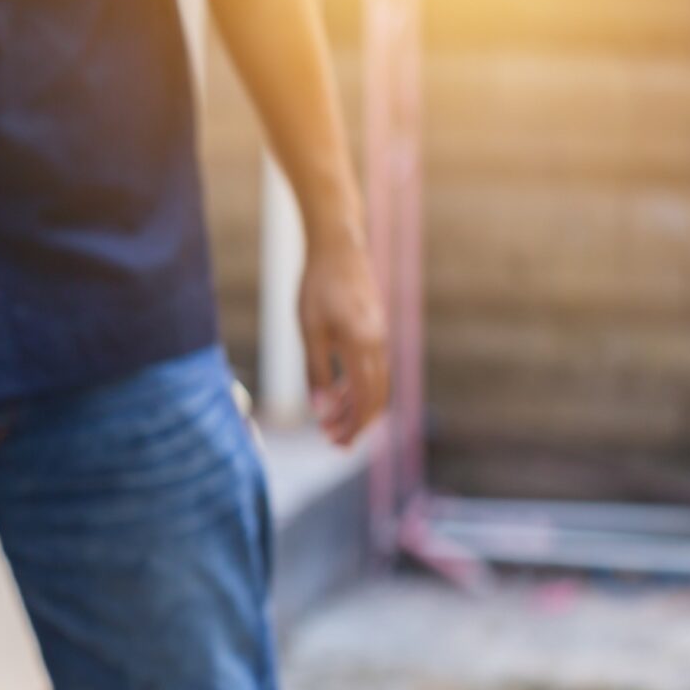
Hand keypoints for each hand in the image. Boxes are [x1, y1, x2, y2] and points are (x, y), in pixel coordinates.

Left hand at [299, 234, 388, 446]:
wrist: (338, 246)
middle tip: (334, 443)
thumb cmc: (317, 285)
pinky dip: (357, 386)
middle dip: (356, 423)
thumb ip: (314, 371)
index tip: (336, 444)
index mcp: (362, 346)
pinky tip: (336, 393)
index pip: (364, 399)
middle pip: (376, 397)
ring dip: (356, 406)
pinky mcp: (375, 329)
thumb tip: (320, 411)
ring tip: (332, 423)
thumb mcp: (308, 331)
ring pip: (376, 383)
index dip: (352, 426)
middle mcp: (378, 343)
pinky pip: (372, 367)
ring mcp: (380, 335)